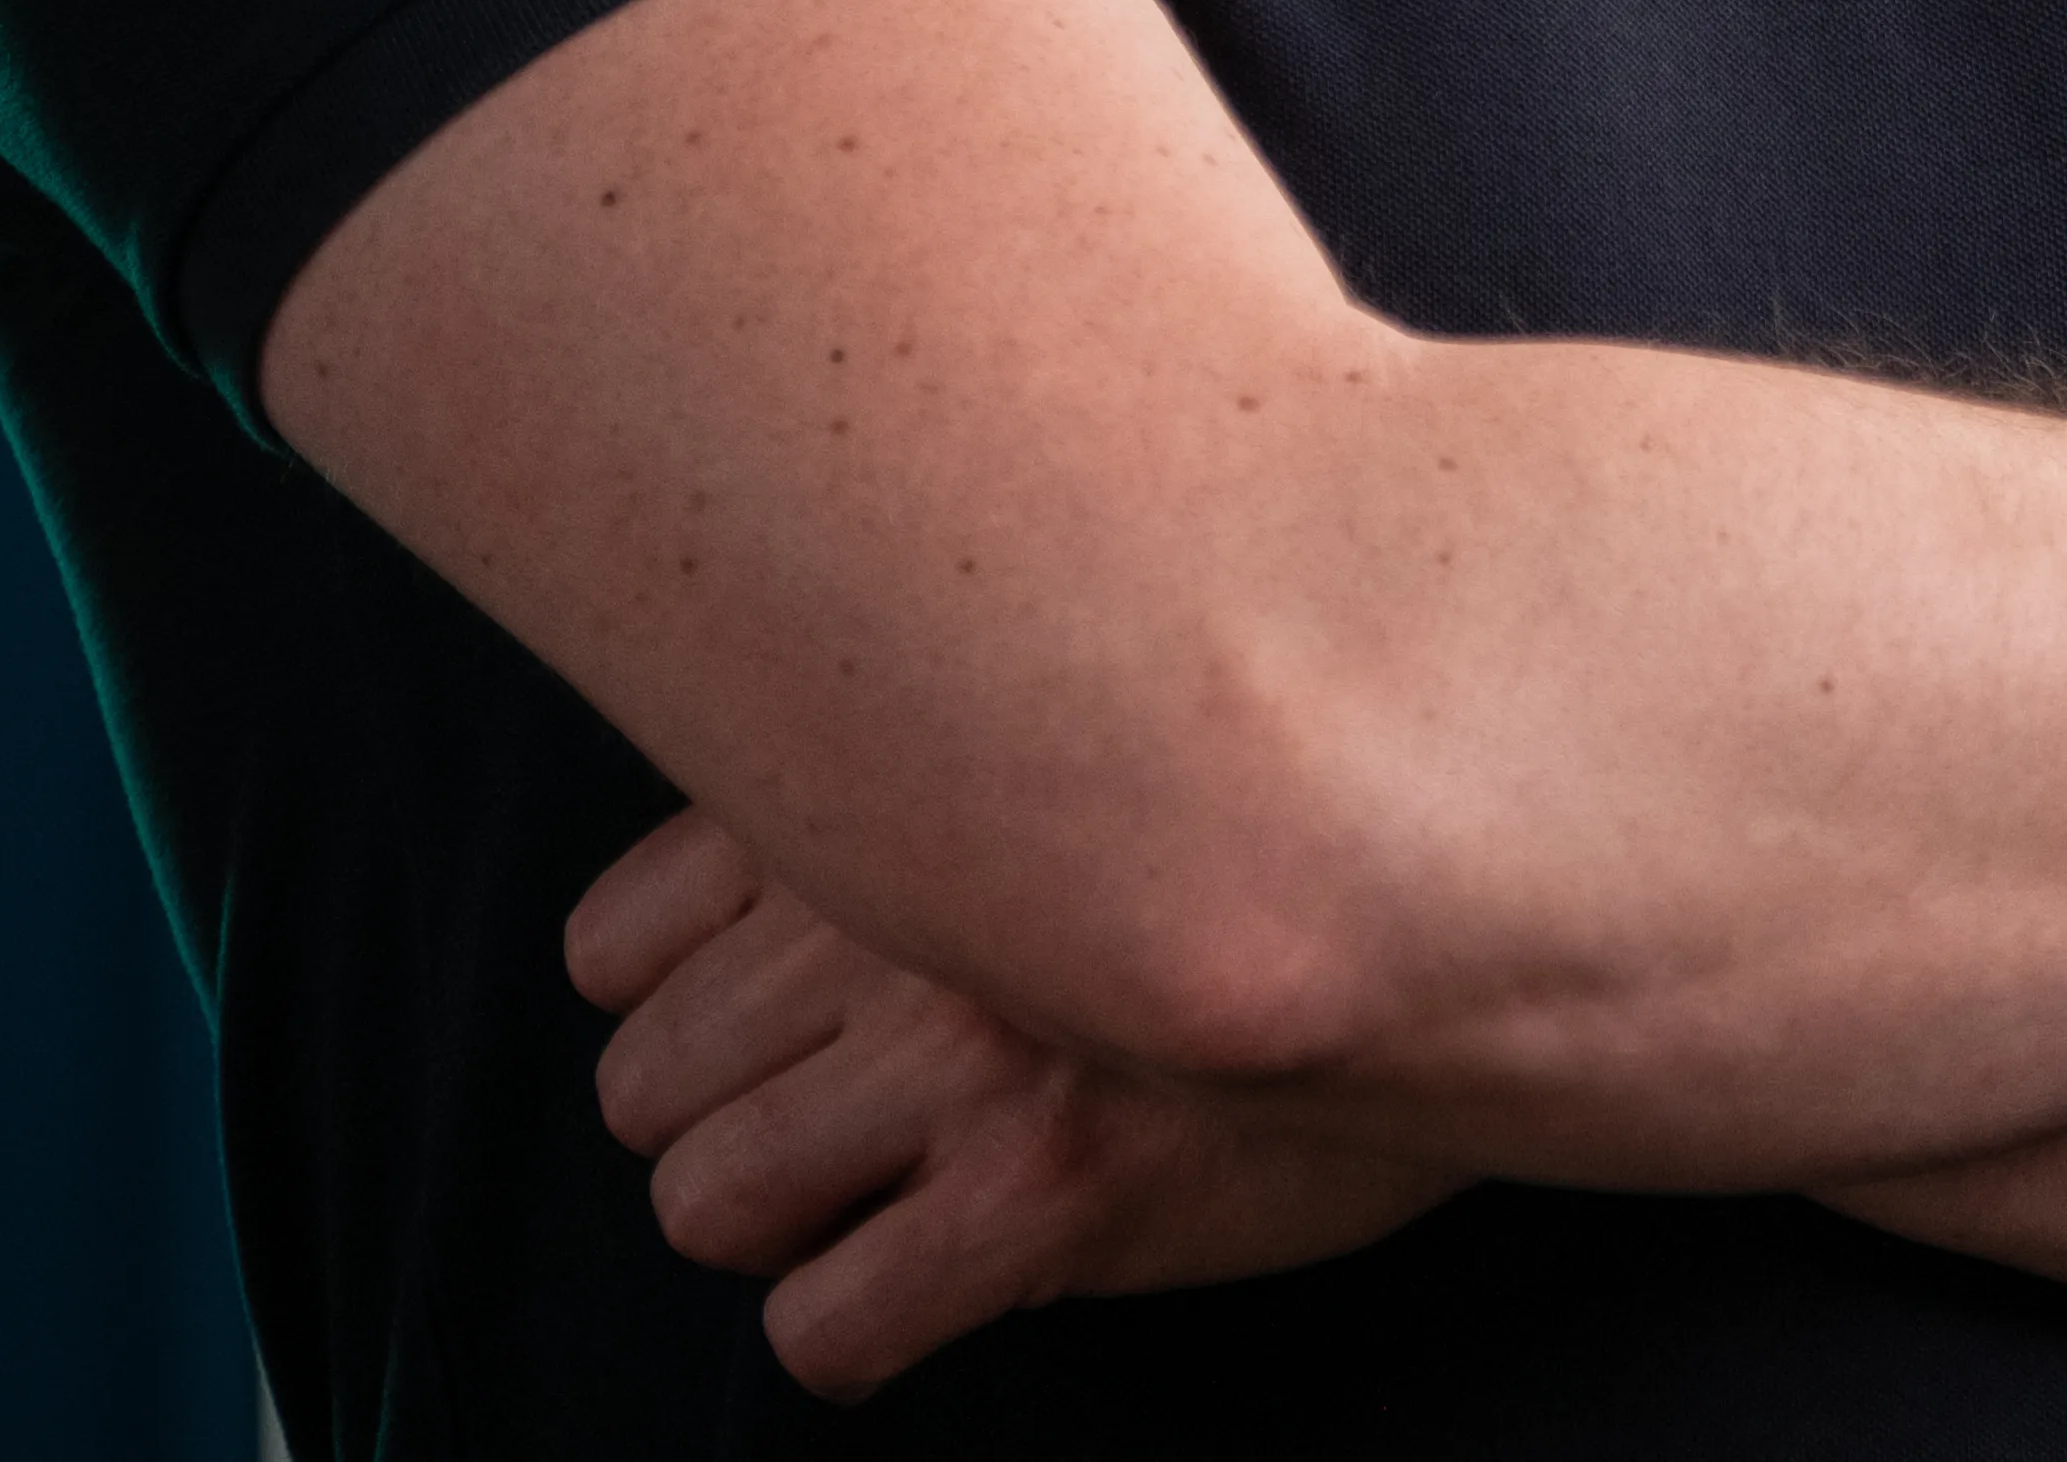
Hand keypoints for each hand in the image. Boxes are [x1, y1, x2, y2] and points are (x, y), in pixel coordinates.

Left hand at [565, 806, 1455, 1397]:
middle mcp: (902, 908)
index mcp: (881, 790)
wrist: (1451, 892)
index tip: (748, 1011)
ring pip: (710, 1203)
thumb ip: (891, 773)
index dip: (667, 1001)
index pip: (615, 943)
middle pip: (647, 1087)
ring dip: (777, 1218)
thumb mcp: (1047, 742)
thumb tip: (740, 851)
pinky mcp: (1051, 1192)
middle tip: (826, 1113)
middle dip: (721, 1116)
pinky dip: (850, 1325)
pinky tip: (924, 1277)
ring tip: (870, 1193)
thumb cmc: (1243, 824)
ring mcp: (970, 1049)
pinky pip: (829, 1326)